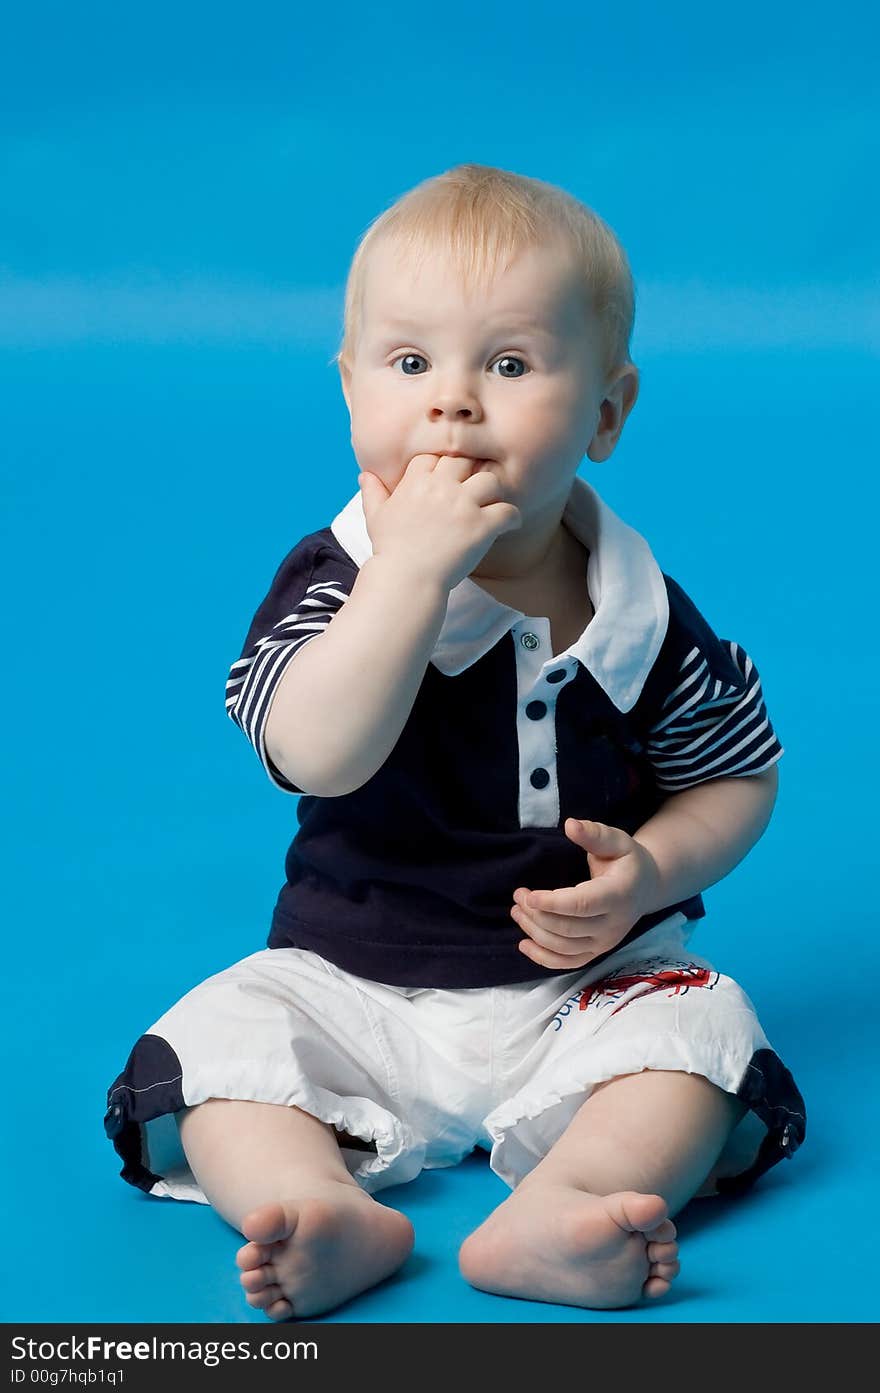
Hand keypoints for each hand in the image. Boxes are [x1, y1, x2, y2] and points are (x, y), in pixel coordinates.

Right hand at [358, 454, 520, 591]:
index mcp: (416, 482)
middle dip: (471, 471)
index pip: (435, 456)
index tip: (448, 478)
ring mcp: (463, 505)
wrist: (405, 580)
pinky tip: (510, 524)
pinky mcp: (481, 525)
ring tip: (494, 503)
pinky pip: (507, 510)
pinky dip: (512, 517)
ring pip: (491, 480)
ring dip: (494, 491)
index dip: (443, 465)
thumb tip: (365, 475)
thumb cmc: (390, 551)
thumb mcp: (375, 517)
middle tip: (477, 486)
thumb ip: (372, 492)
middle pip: (465, 461)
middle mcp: (441, 488)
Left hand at [510, 818, 661, 969]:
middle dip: (537, 914)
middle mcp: (614, 924)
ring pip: (564, 948)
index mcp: (618, 895)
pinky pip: (568, 964)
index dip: (552, 902)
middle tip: (518, 896)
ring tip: (517, 912)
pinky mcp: (596, 952)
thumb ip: (594, 834)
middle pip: (568, 928)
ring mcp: (605, 942)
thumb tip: (570, 825)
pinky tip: (524, 943)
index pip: (582, 904)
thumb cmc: (627, 861)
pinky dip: (544, 959)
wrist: (645, 888)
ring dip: (535, 933)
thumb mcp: (617, 841)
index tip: (527, 895)